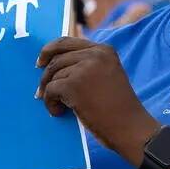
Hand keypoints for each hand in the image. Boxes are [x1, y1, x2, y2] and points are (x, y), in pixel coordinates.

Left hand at [36, 37, 157, 165]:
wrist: (129, 126)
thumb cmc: (118, 107)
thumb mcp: (107, 75)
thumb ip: (88, 65)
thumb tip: (54, 64)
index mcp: (104, 50)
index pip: (67, 42)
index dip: (49, 50)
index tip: (41, 62)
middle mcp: (94, 54)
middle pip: (56, 58)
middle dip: (46, 75)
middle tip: (40, 90)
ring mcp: (84, 68)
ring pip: (52, 75)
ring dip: (49, 92)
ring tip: (58, 107)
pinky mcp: (73, 85)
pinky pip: (50, 90)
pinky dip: (50, 103)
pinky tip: (59, 112)